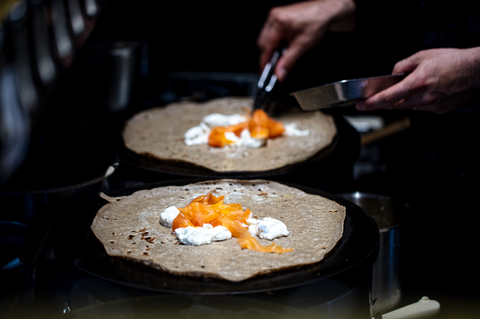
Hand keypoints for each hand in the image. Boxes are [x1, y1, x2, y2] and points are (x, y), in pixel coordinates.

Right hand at [257, 0, 355, 81]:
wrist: (324, 12)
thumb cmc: (317, 22)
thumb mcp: (302, 45)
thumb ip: (289, 61)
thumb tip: (279, 74)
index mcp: (278, 23)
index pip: (266, 47)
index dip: (265, 62)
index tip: (265, 72)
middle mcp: (274, 17)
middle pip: (263, 43)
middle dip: (268, 55)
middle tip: (276, 66)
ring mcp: (275, 16)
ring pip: (265, 39)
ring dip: (272, 49)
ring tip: (284, 53)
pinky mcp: (278, 18)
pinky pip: (270, 33)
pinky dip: (275, 42)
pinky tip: (285, 45)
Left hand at [356, 48, 479, 113]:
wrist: (476, 70)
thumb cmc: (453, 61)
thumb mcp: (422, 56)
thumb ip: (402, 66)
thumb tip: (393, 75)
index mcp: (417, 82)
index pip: (388, 97)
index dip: (372, 103)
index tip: (361, 105)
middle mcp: (423, 97)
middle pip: (395, 105)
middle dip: (383, 103)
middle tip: (373, 100)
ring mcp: (432, 106)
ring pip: (408, 107)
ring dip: (402, 100)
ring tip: (411, 88)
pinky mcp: (439, 110)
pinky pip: (421, 108)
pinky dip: (418, 101)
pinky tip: (426, 92)